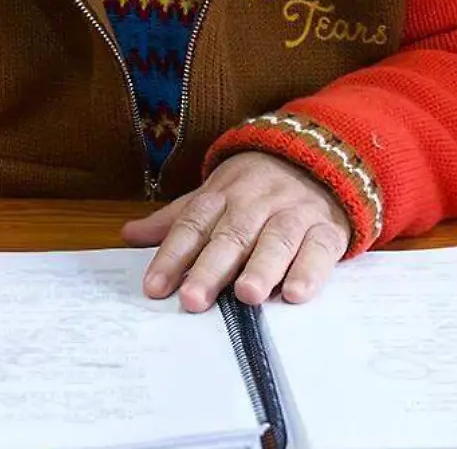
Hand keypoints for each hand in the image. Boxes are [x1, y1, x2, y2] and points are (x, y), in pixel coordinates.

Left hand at [120, 151, 349, 312]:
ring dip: (262, 267)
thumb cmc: (257, 187)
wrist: (320, 157)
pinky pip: (319, 249)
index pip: (192, 226)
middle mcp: (256, 203)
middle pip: (232, 236)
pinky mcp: (327, 229)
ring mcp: (294, 214)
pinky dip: (309, 270)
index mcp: (223, 194)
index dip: (171, 256)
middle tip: (194, 299)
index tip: (154, 288)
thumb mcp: (214, 195)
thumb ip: (176, 219)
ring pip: (277, 240)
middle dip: (211, 268)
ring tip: (247, 295)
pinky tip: (295, 293)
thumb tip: (128, 235)